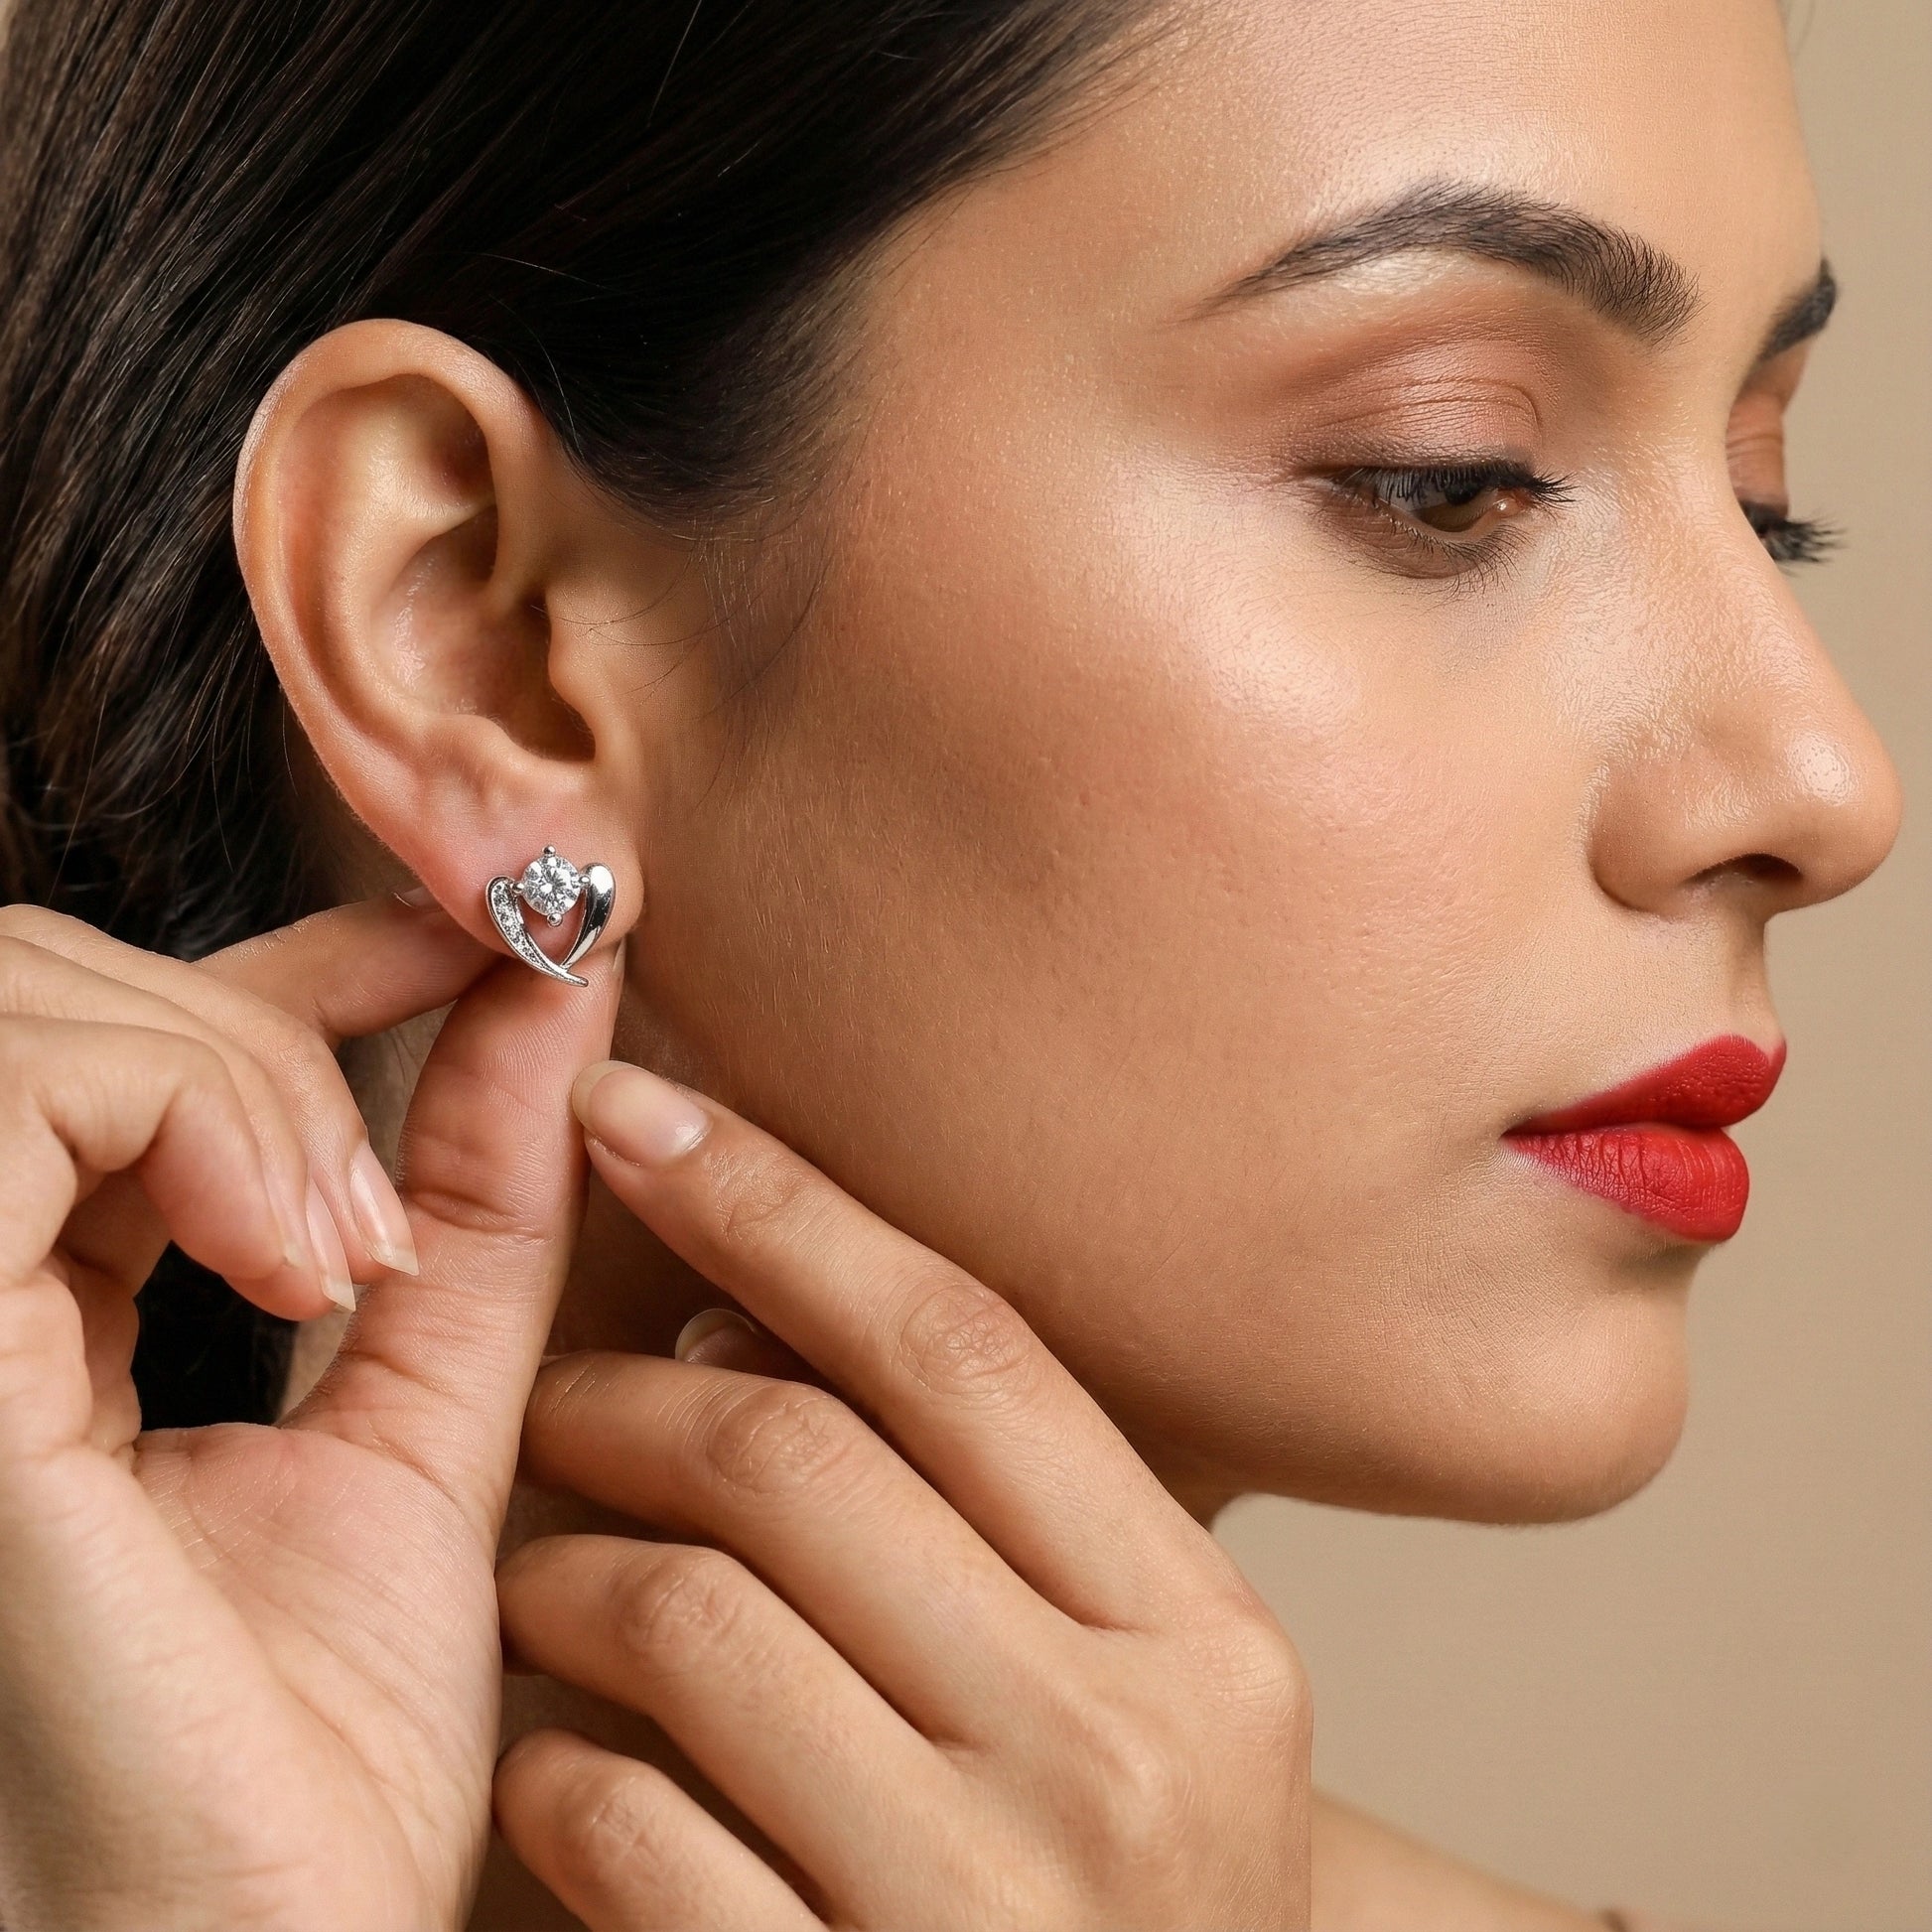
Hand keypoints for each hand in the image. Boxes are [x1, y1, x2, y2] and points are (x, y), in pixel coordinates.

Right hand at [0, 897, 620, 1930]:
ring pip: (27, 1004)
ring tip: (351, 1244)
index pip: (143, 1046)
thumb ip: (478, 1203)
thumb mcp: (432, 1413)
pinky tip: (298, 1256)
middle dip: (268, 1013)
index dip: (315, 949)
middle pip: (61, 995)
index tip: (489, 929)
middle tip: (389, 1193)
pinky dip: (189, 1109)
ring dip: (240, 1070)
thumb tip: (554, 994)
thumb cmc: (321, 1749)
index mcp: (44, 1319)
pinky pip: (14, 1096)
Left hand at [494, 1061, 1311, 1930]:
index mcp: (1203, 1636)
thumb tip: (738, 1316)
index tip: (641, 1112)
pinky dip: (551, 1762)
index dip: (783, 1206)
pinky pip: (622, 1828)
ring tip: (539, 1569)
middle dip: (631, 1396)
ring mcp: (984, 1911)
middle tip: (559, 1391)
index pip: (963, 1346)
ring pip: (687, 1621)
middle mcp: (1121, 1758)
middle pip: (803, 1462)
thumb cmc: (1111, 1890)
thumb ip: (980, 1512)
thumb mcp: (1123, 1692)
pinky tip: (552, 1755)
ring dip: (563, 1565)